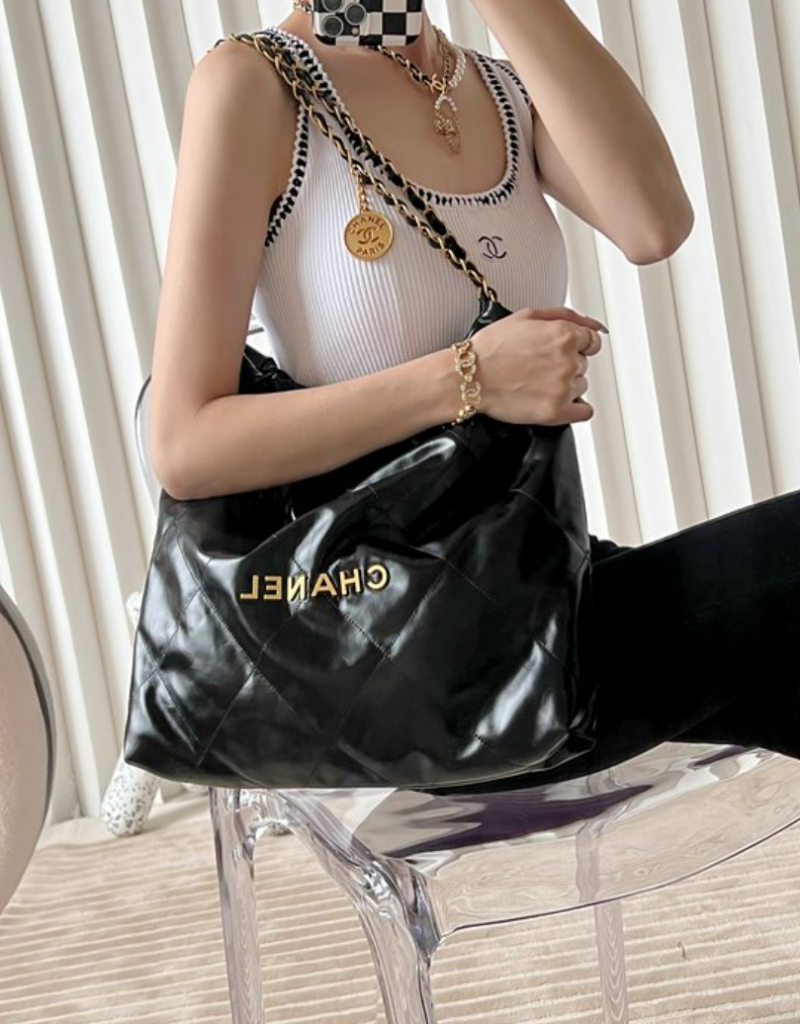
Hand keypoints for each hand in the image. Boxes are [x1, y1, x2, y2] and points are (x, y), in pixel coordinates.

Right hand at [471, 306, 604, 424]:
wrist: (468, 378)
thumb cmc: (491, 348)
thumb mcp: (527, 316)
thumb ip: (567, 316)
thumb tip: (595, 325)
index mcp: (564, 335)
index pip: (592, 342)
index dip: (576, 346)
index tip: (561, 352)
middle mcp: (569, 361)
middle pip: (583, 365)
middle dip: (565, 365)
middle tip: (538, 367)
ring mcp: (564, 388)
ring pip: (581, 386)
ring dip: (565, 385)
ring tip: (536, 383)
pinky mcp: (556, 412)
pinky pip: (584, 412)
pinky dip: (574, 408)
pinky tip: (554, 401)